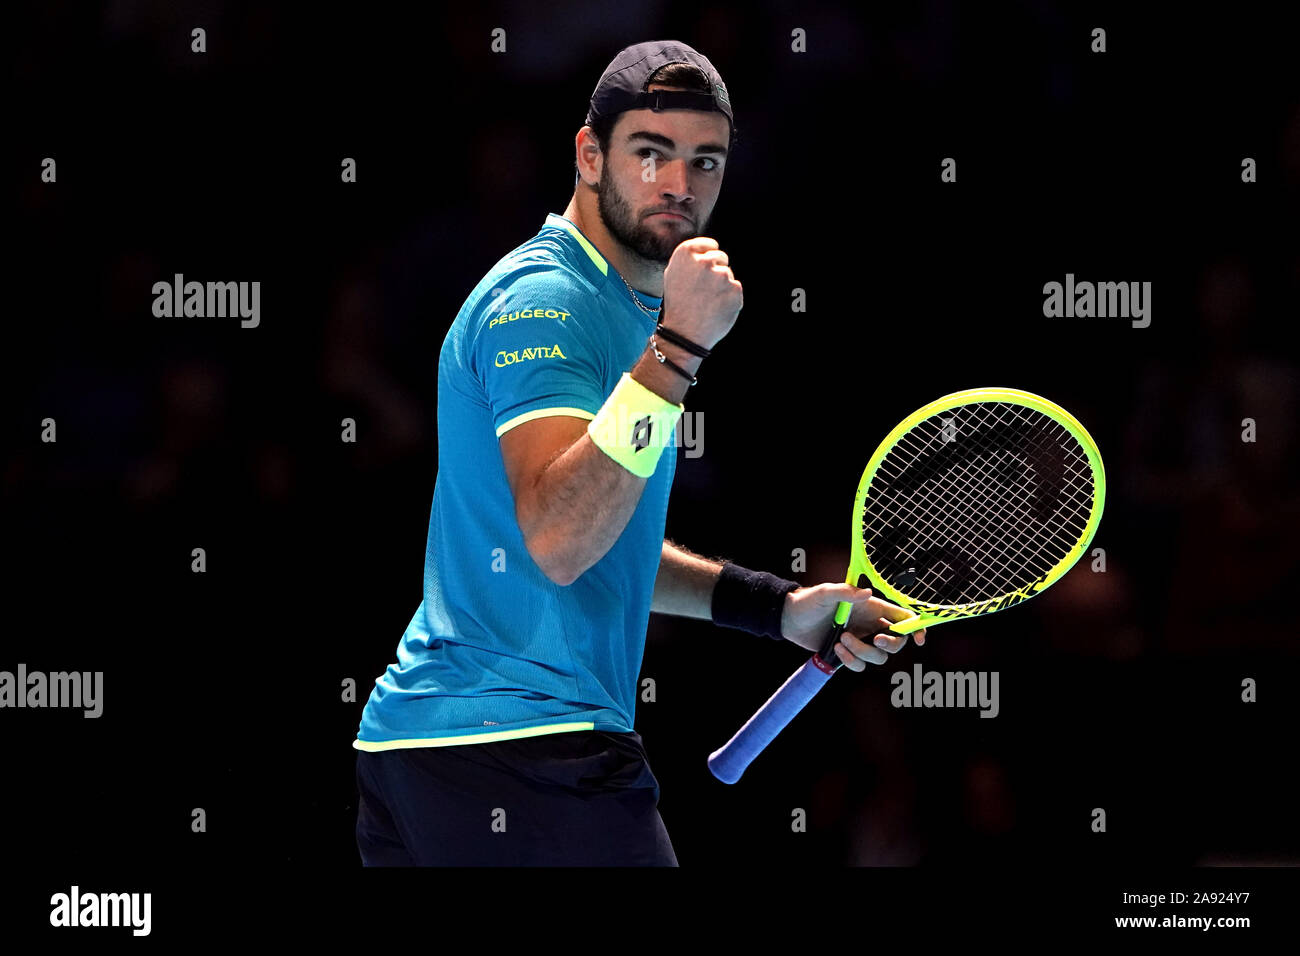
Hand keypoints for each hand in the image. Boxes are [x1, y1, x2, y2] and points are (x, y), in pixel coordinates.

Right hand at [661, 237, 742, 349]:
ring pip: (728, 274)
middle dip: (715, 270)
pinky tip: (716, 308)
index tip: (702, 269)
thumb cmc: (678, 304)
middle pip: (721, 257)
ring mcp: (722, 276)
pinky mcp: (735, 290)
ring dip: (721, 285)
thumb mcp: (673, 275)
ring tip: (708, 301)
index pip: (709, 244)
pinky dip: (729, 298)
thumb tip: (706, 250)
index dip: (707, 257)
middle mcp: (705, 261)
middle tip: (703, 289)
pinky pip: (735, 289)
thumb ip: (690, 259)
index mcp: (686, 254)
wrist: (685, 334)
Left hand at [779, 583, 926, 671]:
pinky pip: (860, 666)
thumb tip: (867, 594)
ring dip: (863, 652)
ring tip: (842, 640)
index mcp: (872, 608)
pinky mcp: (848, 654)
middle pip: (896, 642)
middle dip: (891, 644)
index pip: (903, 617)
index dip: (916, 627)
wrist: (789, 619)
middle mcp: (870, 625)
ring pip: (879, 657)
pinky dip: (851, 661)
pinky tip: (836, 650)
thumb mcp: (826, 592)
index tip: (919, 639)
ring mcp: (860, 640)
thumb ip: (846, 592)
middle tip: (876, 640)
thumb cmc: (808, 600)